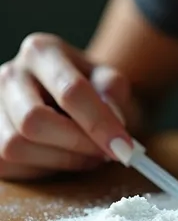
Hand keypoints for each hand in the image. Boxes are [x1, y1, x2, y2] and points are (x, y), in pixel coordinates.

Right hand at [0, 33, 134, 180]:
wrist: (71, 97)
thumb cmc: (92, 89)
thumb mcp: (110, 81)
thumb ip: (114, 91)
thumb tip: (113, 118)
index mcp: (42, 51)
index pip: (70, 91)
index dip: (99, 123)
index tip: (123, 147)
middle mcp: (9, 73)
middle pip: (34, 121)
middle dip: (76, 144)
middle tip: (106, 154)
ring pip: (16, 146)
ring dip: (60, 161)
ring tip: (88, 156)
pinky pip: (7, 164)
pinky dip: (41, 169)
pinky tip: (62, 159)